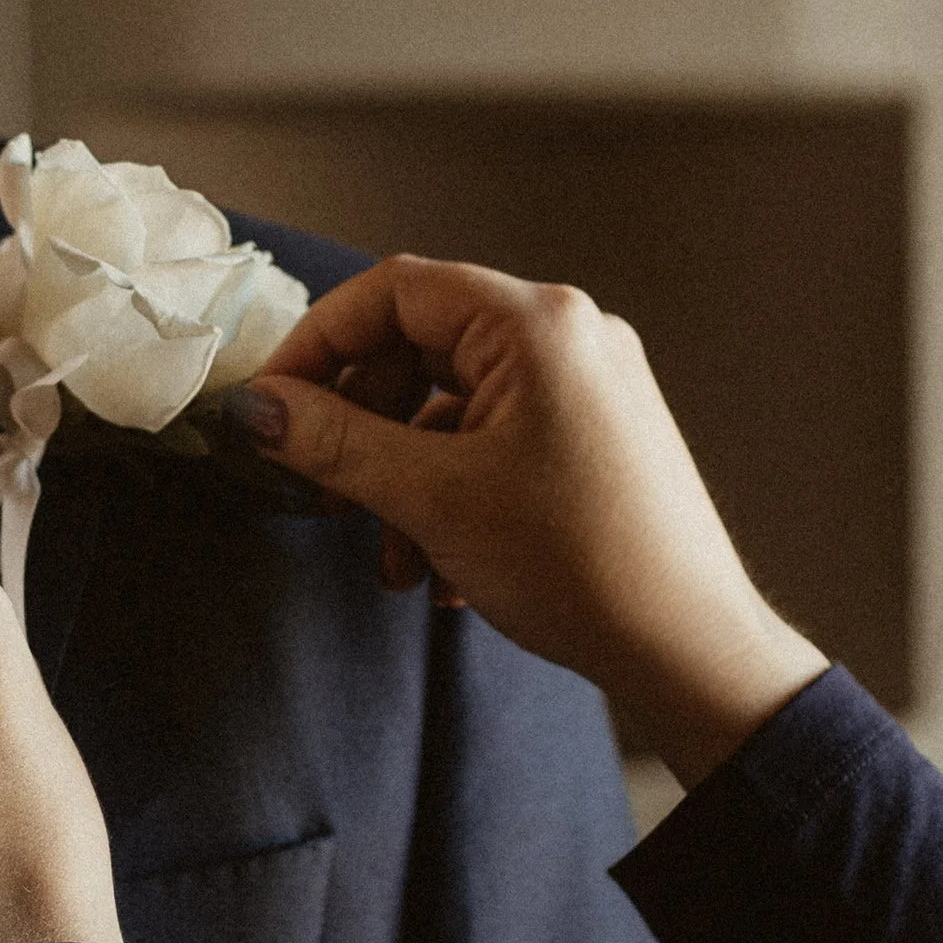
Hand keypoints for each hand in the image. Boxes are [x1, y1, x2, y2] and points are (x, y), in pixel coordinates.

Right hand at [239, 259, 825, 783]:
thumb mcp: (432, 499)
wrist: (691, 652)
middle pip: (420, 348)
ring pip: (452, 406)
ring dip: (402, 479)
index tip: (269, 406)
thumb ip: (334, 442)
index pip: (394, 290)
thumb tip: (251, 408)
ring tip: (393, 562)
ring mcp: (588, 386)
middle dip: (361, 426)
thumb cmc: (578, 564)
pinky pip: (493, 440)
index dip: (317, 342)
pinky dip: (451, 494)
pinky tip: (442, 573)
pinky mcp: (595, 437)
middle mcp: (569, 336)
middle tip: (321, 489)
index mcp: (536, 323)